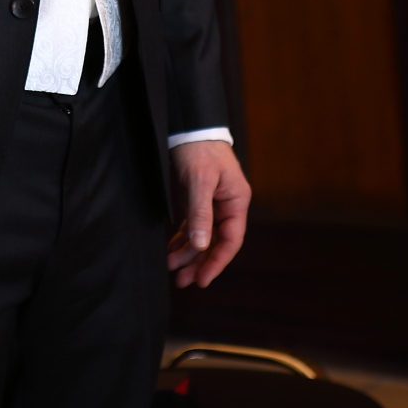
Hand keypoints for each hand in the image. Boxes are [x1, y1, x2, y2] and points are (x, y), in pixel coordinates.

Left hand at [166, 140, 249, 287]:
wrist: (188, 126)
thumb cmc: (198, 149)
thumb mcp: (199, 181)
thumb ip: (200, 214)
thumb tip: (201, 246)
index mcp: (236, 202)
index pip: (230, 240)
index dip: (216, 262)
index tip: (202, 280)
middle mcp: (226, 206)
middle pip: (214, 243)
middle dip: (198, 263)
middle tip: (182, 281)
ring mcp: (211, 204)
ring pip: (201, 237)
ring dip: (188, 254)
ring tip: (172, 271)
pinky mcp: (196, 200)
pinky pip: (192, 227)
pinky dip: (182, 240)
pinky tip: (171, 252)